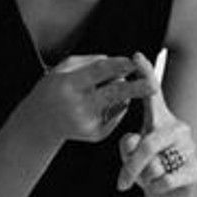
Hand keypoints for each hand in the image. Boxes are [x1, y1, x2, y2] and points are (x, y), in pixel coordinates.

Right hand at [22, 54, 154, 144]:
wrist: (41, 123)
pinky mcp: (96, 134)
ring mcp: (88, 123)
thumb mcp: (63, 69)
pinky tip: (96, 105)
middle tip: (154, 85)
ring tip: (99, 90)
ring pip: (119, 102)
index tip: (133, 61)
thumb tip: (118, 64)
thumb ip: (90, 62)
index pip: (98, 73)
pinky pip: (116, 113)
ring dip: (122, 92)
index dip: (117, 66)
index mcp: (68, 86)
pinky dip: (114, 105)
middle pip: (114, 94)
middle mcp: (79, 106)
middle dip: (136, 89)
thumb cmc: (54, 89)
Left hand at [117, 53, 196, 196]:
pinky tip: (161, 186)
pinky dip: (157, 187)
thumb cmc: (147, 168)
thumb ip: (127, 147)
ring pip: (156, 165)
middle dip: (132, 166)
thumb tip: (133, 141)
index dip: (145, 74)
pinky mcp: (196, 168)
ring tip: (150, 179)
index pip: (152, 93)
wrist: (167, 196)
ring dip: (146, 179)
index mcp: (159, 119)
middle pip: (149, 143)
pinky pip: (167, 179)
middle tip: (121, 183)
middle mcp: (177, 127)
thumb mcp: (130, 156)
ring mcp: (189, 146)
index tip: (135, 56)